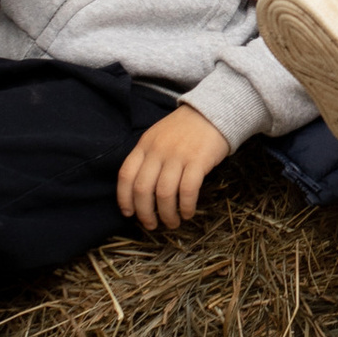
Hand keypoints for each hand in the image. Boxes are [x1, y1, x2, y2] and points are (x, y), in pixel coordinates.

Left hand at [117, 103, 229, 231]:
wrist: (213, 111)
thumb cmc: (184, 129)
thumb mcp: (158, 137)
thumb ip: (147, 157)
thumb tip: (140, 191)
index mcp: (144, 145)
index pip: (126, 175)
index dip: (124, 198)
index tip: (129, 213)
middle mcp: (157, 151)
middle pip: (143, 189)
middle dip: (145, 213)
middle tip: (151, 225)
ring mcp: (177, 155)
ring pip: (164, 194)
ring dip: (167, 214)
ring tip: (172, 222)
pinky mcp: (198, 160)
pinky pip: (187, 190)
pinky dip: (186, 206)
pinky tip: (188, 213)